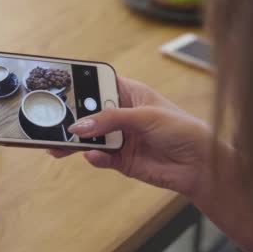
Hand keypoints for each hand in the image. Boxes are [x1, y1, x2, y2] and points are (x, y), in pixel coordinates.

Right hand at [50, 77, 212, 196]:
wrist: (200, 166)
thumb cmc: (183, 130)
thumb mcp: (146, 116)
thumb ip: (111, 119)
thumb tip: (80, 126)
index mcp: (128, 94)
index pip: (98, 84)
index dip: (80, 85)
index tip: (59, 87)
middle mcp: (120, 115)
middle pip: (88, 113)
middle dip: (71, 118)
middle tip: (52, 121)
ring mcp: (118, 137)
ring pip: (88, 138)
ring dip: (73, 142)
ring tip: (57, 145)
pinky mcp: (119, 159)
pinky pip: (99, 157)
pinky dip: (93, 157)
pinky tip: (93, 156)